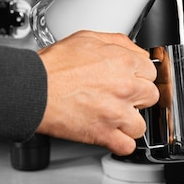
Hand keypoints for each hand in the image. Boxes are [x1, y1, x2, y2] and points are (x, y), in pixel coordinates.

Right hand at [35, 31, 158, 154]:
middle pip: (150, 96)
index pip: (150, 71)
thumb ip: (118, 42)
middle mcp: (125, 87)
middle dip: (138, 96)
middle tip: (121, 95)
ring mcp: (116, 113)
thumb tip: (135, 50)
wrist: (33, 88)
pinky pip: (127, 146)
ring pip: (141, 124)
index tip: (132, 78)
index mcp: (123, 62)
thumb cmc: (54, 65)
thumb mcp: (88, 37)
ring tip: (116, 116)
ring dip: (130, 122)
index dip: (139, 74)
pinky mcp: (104, 134)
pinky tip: (112, 134)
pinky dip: (121, 143)